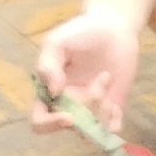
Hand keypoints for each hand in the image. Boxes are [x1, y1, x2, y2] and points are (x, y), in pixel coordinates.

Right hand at [31, 13, 143, 138]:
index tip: (69, 116)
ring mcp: (90, 108)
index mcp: (49, 92)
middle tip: (100, 79)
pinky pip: (110, 128)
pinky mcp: (111, 107)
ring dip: (101, 109)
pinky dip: (113, 121)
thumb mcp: (56, 42)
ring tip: (107, 77)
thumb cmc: (80, 32)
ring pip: (91, 128)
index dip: (50, 125)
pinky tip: (115, 102)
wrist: (113, 26)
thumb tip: (53, 92)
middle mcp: (68, 105)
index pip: (40, 121)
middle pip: (70, 125)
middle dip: (85, 108)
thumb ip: (48, 65)